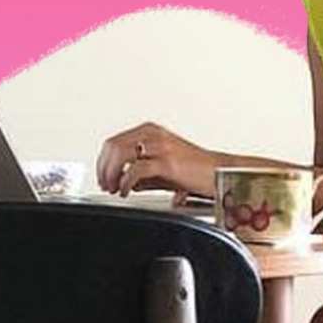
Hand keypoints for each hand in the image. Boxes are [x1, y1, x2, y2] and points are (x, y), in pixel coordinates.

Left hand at [95, 122, 218, 201]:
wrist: (219, 173)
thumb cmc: (195, 171)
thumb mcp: (162, 168)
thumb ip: (141, 173)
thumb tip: (121, 181)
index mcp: (150, 131)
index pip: (114, 142)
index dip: (103, 162)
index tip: (102, 178)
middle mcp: (153, 134)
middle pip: (113, 146)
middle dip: (103, 168)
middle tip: (106, 186)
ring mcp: (160, 146)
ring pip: (120, 154)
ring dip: (111, 174)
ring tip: (114, 188)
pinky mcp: (167, 162)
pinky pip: (135, 170)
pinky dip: (125, 182)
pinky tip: (126, 191)